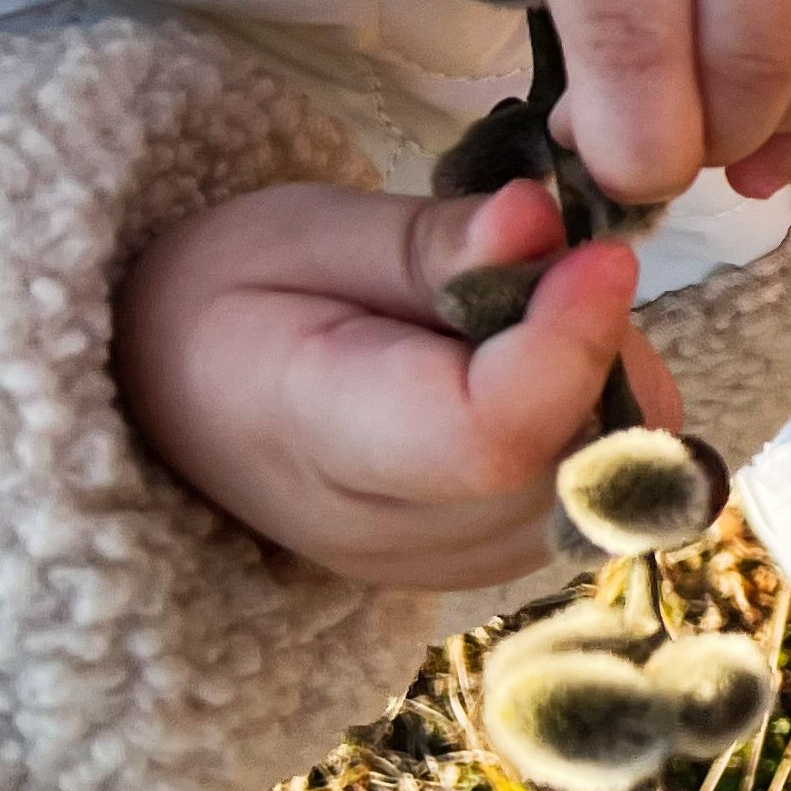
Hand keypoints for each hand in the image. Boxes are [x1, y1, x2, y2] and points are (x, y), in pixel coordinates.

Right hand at [116, 177, 681, 587]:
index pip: (488, 440)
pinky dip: (594, 415)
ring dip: (604, 380)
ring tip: (510, 325)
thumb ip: (434, 241)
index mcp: (311, 440)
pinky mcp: (500, 563)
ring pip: (612, 474)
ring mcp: (454, 568)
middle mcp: (394, 536)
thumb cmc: (232, 298)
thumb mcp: (302, 233)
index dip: (568, 348)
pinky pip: (606, 487)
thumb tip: (544, 222)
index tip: (601, 257)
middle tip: (533, 273)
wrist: (178, 399)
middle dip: (596, 348)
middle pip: (575, 458)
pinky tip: (521, 375)